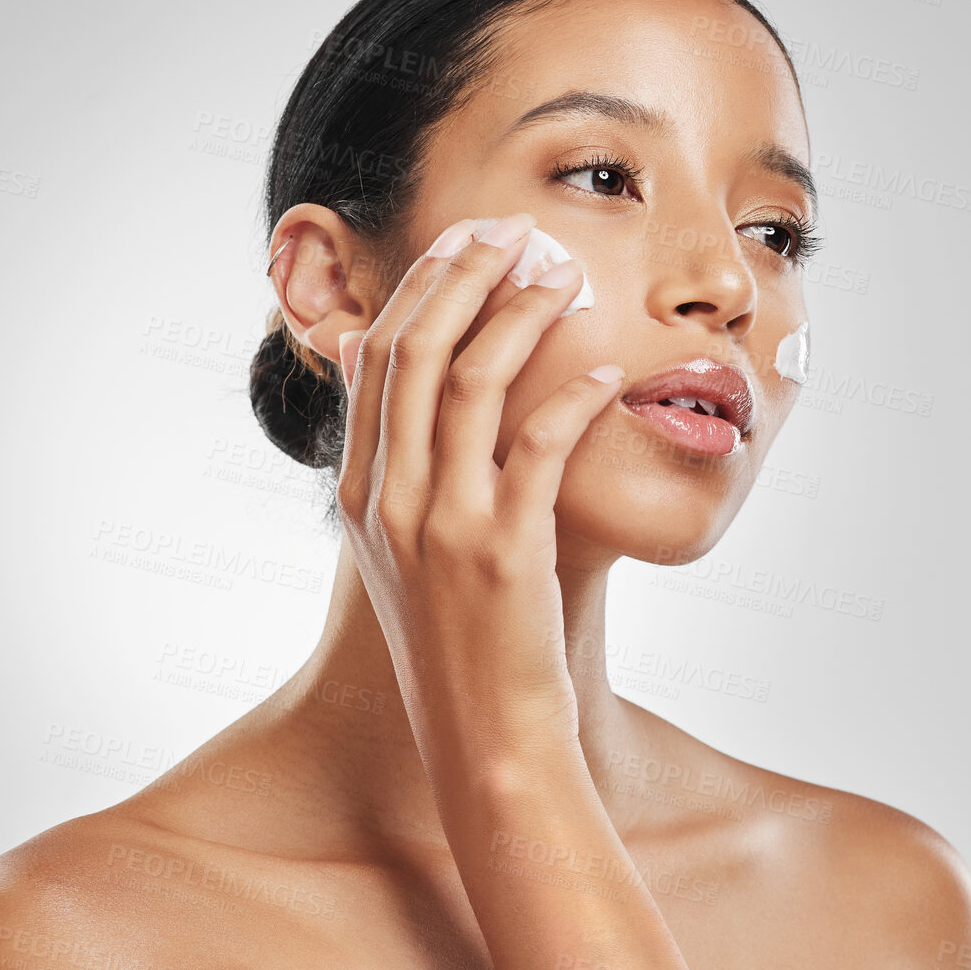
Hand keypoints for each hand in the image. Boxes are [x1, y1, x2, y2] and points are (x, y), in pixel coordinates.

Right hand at [333, 212, 622, 766]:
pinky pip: (538, 447)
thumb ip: (399, 466)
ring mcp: (442, 526)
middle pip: (416, 352)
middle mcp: (391, 502)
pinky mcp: (504, 552)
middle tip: (512, 229)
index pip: (379, 361)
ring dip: (519, 316)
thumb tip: (384, 368)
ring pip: (470, 383)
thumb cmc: (463, 644)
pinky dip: (572, 398)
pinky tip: (606, 375)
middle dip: (465, 276)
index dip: (422, 288)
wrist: (486, 740)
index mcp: (364, 496)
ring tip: (563, 276)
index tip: (465, 240)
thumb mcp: (407, 552)